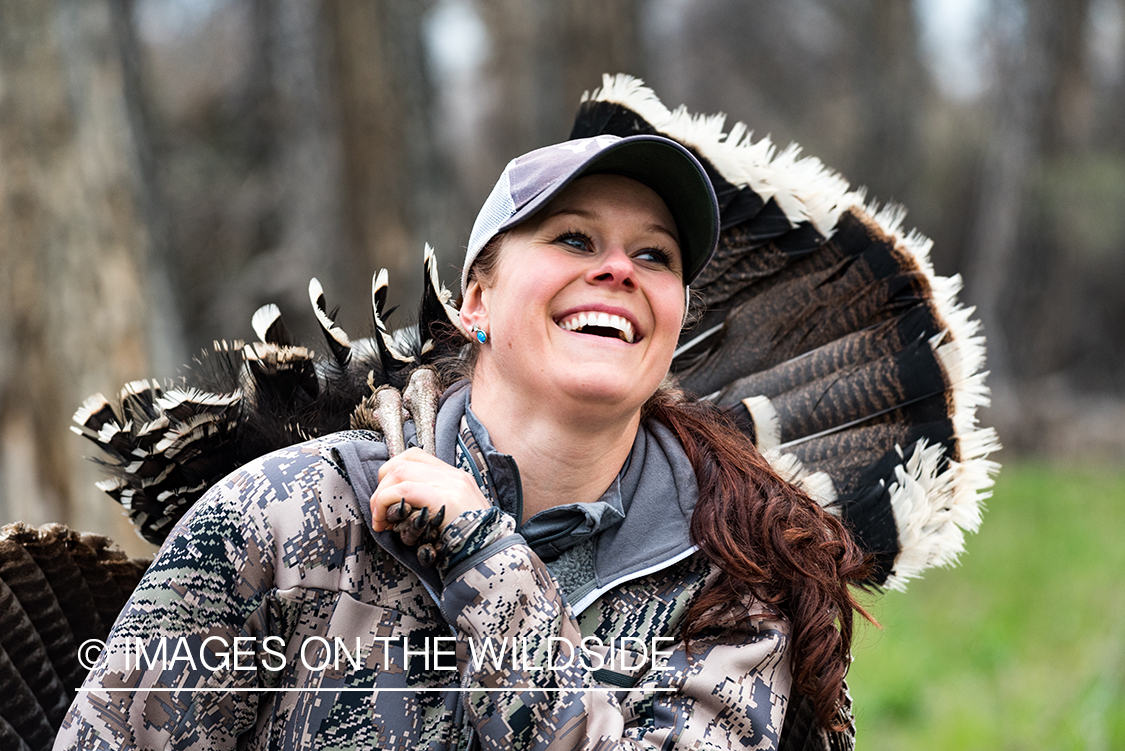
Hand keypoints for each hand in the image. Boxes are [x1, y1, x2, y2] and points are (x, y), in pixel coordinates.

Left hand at [371, 447, 490, 533]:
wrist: (491, 553)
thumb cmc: (470, 542)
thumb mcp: (453, 516)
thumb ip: (432, 504)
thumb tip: (400, 505)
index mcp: (455, 477)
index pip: (415, 456)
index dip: (392, 471)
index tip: (385, 495)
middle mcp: (453, 475)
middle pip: (402, 462)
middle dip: (381, 486)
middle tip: (379, 511)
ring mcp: (450, 483)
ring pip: (399, 472)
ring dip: (380, 496)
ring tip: (381, 519)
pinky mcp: (444, 497)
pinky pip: (404, 490)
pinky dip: (386, 502)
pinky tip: (386, 521)